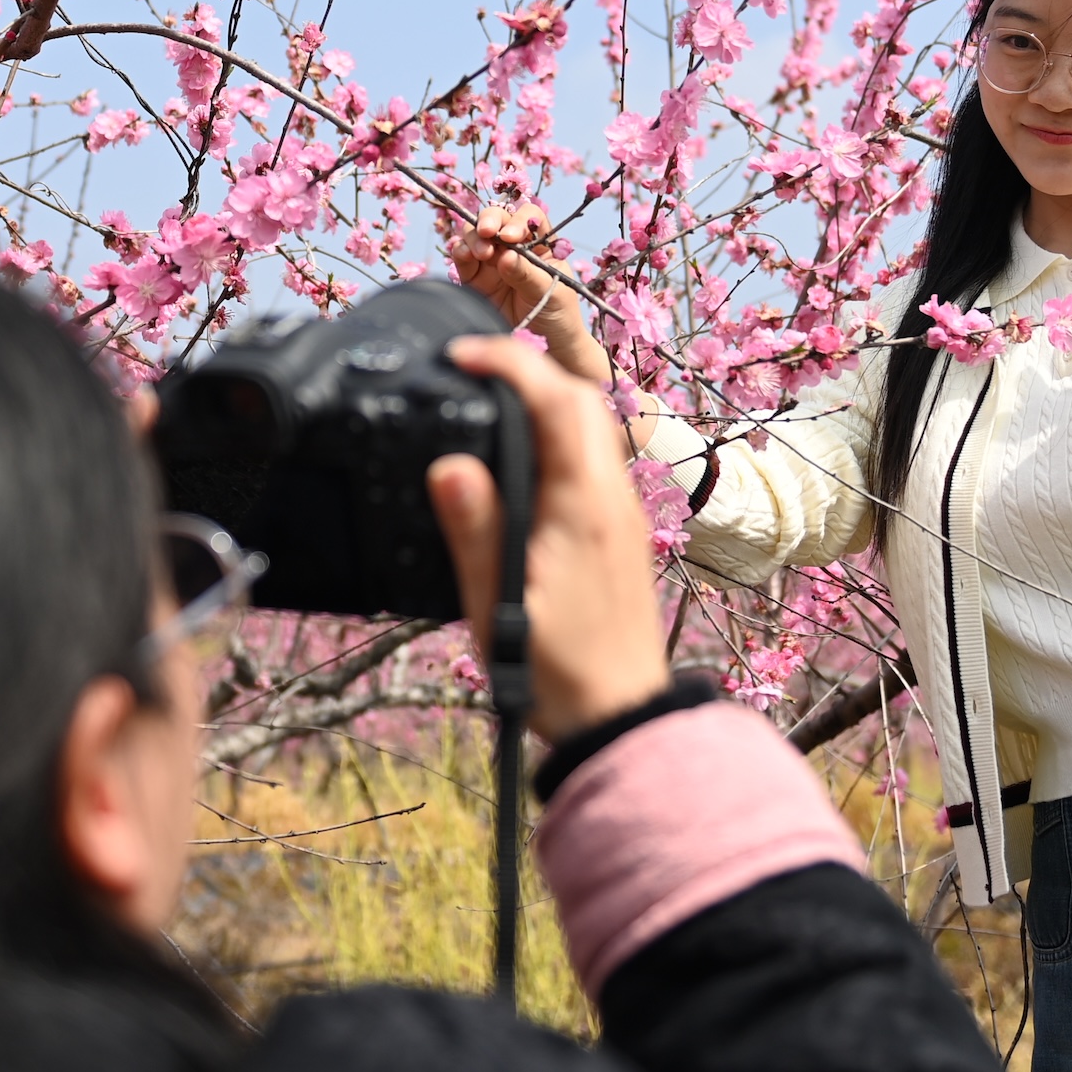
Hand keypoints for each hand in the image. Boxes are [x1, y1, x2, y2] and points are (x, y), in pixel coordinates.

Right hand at [425, 334, 670, 742]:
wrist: (620, 716)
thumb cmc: (559, 668)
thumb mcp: (499, 602)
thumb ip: (475, 528)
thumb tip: (449, 464)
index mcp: (584, 503)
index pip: (556, 400)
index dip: (508, 364)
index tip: (459, 356)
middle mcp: (613, 496)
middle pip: (583, 399)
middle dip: (529, 369)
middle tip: (471, 371)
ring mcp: (623, 513)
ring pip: (593, 426)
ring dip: (546, 399)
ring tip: (489, 402)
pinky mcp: (620, 532)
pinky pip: (594, 457)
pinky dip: (558, 433)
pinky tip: (522, 459)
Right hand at [448, 200, 609, 384]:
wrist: (546, 348)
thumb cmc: (558, 314)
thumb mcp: (550, 292)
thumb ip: (527, 273)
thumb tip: (505, 256)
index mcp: (540, 243)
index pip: (528, 217)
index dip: (518, 220)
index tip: (512, 236)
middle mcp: (513, 246)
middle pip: (496, 218)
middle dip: (490, 220)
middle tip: (489, 232)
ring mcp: (492, 261)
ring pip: (474, 234)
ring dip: (474, 236)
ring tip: (481, 252)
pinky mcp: (474, 279)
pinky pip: (462, 258)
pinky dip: (459, 251)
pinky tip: (465, 256)